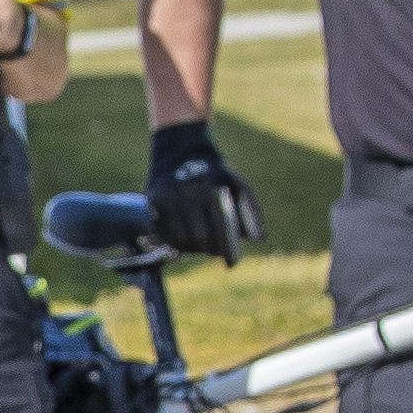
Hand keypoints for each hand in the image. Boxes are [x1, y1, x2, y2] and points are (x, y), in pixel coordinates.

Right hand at [139, 119, 268, 262]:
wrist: (180, 148)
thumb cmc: (215, 173)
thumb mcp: (238, 184)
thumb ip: (251, 211)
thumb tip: (258, 239)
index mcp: (214, 190)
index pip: (222, 232)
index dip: (229, 251)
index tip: (232, 264)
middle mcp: (189, 194)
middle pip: (201, 240)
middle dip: (211, 250)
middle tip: (216, 251)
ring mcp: (169, 197)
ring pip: (181, 240)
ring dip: (193, 248)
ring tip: (201, 243)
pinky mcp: (153, 200)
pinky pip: (164, 233)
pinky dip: (176, 242)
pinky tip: (185, 238)